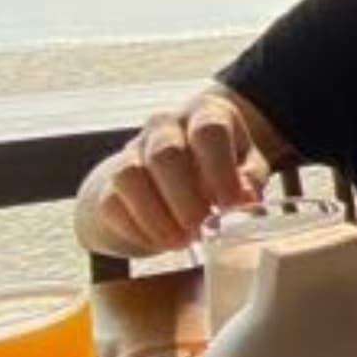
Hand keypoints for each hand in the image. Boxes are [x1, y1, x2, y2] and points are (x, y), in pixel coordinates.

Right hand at [94, 96, 262, 254]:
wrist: (163, 181)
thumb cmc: (213, 174)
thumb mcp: (243, 170)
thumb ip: (249, 180)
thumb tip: (246, 197)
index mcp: (204, 115)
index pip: (209, 130)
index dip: (220, 170)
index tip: (230, 205)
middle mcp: (164, 126)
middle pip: (166, 153)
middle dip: (185, 198)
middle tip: (201, 229)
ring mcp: (130, 152)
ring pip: (131, 176)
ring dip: (158, 217)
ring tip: (182, 240)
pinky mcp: (107, 183)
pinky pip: (113, 204)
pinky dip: (138, 229)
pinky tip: (160, 242)